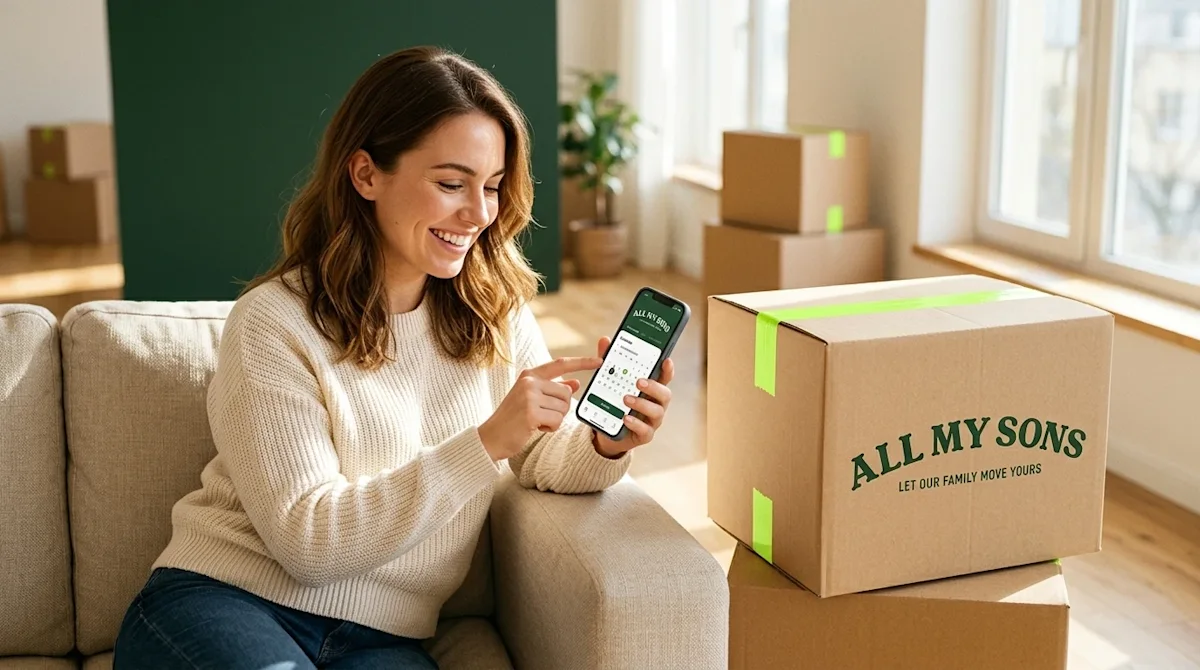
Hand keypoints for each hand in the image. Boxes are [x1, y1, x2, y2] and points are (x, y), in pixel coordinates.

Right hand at [479, 356, 602, 461]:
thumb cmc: (513, 418)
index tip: (599, 361)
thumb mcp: (531, 399)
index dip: (582, 362)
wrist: (490, 437)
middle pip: (567, 393)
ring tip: (536, 421)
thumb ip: (553, 390)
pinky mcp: (531, 412)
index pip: (561, 364)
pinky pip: (557, 420)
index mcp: (530, 375)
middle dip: (561, 408)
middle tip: (543, 415)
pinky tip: (535, 428)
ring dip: (555, 419)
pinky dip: (550, 428)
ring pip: (564, 407)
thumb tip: (575, 383)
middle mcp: (530, 382)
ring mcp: (529, 396)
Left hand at [592, 336, 673, 458]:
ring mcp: (652, 421)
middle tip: (639, 381)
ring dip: (642, 404)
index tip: (666, 360)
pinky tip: (625, 418)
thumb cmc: (615, 402)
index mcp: (652, 389)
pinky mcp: (644, 435)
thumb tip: (605, 340)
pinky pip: (645, 431)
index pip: (665, 378)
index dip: (668, 370)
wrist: (608, 431)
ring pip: (657, 412)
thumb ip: (609, 361)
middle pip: (665, 394)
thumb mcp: (610, 381)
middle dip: (654, 387)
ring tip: (626, 398)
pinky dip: (636, 424)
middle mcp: (656, 404)